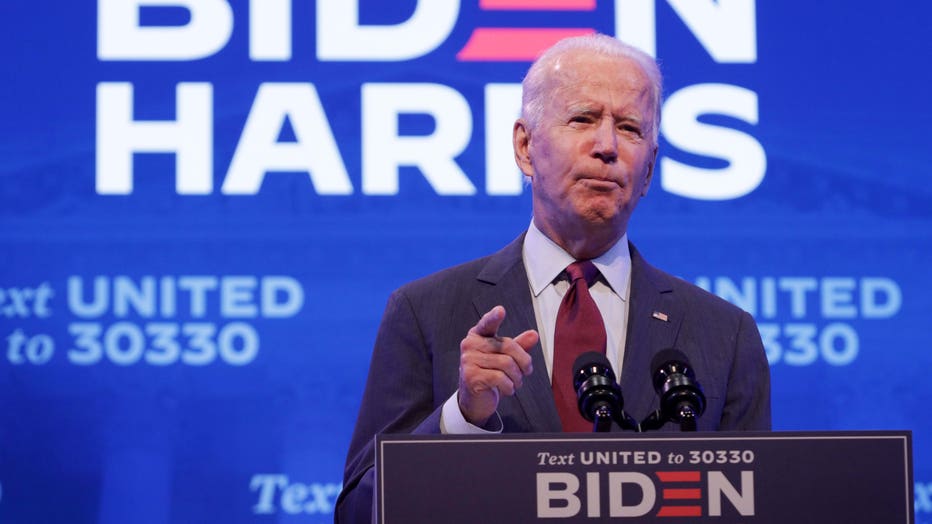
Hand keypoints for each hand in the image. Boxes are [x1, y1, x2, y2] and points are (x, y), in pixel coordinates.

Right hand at [458, 305, 537, 425]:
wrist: (475, 400)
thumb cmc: (490, 375)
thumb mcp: (505, 358)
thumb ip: (518, 346)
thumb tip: (533, 334)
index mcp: (478, 335)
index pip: (487, 323)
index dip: (494, 317)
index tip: (501, 310)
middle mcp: (470, 345)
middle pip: (507, 346)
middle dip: (523, 361)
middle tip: (527, 371)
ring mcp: (468, 360)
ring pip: (506, 364)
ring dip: (517, 377)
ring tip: (515, 383)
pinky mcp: (471, 376)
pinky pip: (500, 378)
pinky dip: (509, 387)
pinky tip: (507, 389)